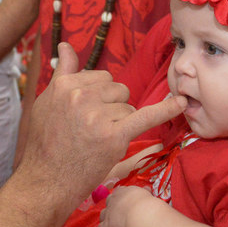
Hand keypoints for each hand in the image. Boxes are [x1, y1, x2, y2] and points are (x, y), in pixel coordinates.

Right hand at [19, 42, 185, 212]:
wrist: (47, 182)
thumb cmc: (46, 143)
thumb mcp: (46, 101)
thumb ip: (62, 71)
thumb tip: (66, 44)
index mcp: (65, 85)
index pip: (101, 77)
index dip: (100, 97)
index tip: (87, 115)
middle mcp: (81, 96)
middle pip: (117, 89)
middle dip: (112, 108)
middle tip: (92, 130)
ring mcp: (98, 116)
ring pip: (128, 107)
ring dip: (121, 123)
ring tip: (98, 141)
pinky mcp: (114, 136)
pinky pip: (146, 116)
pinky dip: (166, 110)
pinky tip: (182, 103)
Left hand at [96, 185, 155, 226]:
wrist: (141, 215)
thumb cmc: (146, 204)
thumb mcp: (146, 194)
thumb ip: (145, 191)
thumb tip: (147, 189)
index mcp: (123, 192)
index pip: (119, 192)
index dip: (120, 196)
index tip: (122, 200)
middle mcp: (114, 200)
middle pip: (108, 201)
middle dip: (110, 206)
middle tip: (115, 211)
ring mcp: (109, 213)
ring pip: (102, 215)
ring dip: (104, 219)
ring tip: (106, 224)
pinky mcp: (107, 225)